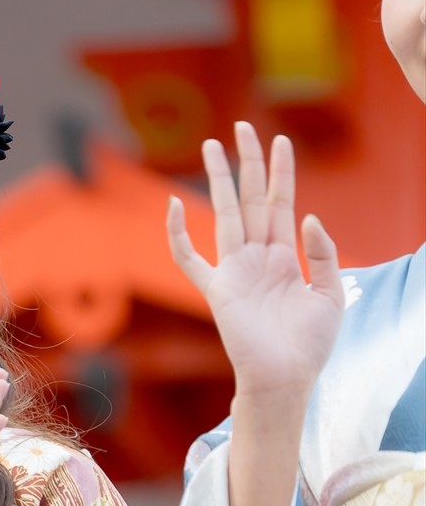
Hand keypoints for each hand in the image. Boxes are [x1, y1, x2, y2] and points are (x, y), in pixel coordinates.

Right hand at [169, 122, 344, 402]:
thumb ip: (323, 253)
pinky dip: (178, 234)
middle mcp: (257, 258)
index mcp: (285, 257)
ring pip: (225, 214)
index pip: (281, 204)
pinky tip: (175, 204)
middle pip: (252, 199)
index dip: (281, 172)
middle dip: (248, 163)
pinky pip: (189, 257)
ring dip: (221, 180)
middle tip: (241, 128)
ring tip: (213, 146)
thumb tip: (308, 216)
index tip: (278, 140)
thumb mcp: (331, 294)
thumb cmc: (310, 345)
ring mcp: (234, 271)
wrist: (286, 378)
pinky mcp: (216, 289)